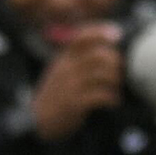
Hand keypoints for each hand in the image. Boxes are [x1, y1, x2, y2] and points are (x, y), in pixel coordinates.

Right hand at [28, 23, 126, 139]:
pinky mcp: (75, 104)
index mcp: (63, 59)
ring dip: (115, 81)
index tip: (116, 34)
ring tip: (116, 88)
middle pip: (98, 56)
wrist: (35, 121)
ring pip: (102, 75)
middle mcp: (67, 69)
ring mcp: (71, 86)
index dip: (100, 33)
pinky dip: (112, 98)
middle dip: (115, 63)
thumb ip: (76, 60)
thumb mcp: (59, 72)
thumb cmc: (54, 97)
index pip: (81, 37)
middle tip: (119, 73)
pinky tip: (113, 101)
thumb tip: (105, 51)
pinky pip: (101, 96)